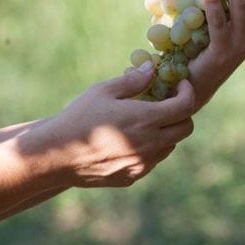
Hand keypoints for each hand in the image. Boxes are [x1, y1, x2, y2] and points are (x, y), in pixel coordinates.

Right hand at [32, 64, 195, 187]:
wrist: (57, 156)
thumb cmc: (79, 117)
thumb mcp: (104, 91)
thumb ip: (133, 80)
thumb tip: (152, 68)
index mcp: (146, 119)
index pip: (185, 106)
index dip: (187, 92)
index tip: (180, 85)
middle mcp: (150, 144)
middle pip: (186, 128)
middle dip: (182, 112)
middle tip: (167, 102)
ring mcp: (143, 163)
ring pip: (171, 146)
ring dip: (167, 131)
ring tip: (146, 120)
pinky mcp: (133, 176)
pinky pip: (153, 160)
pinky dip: (151, 147)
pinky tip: (131, 138)